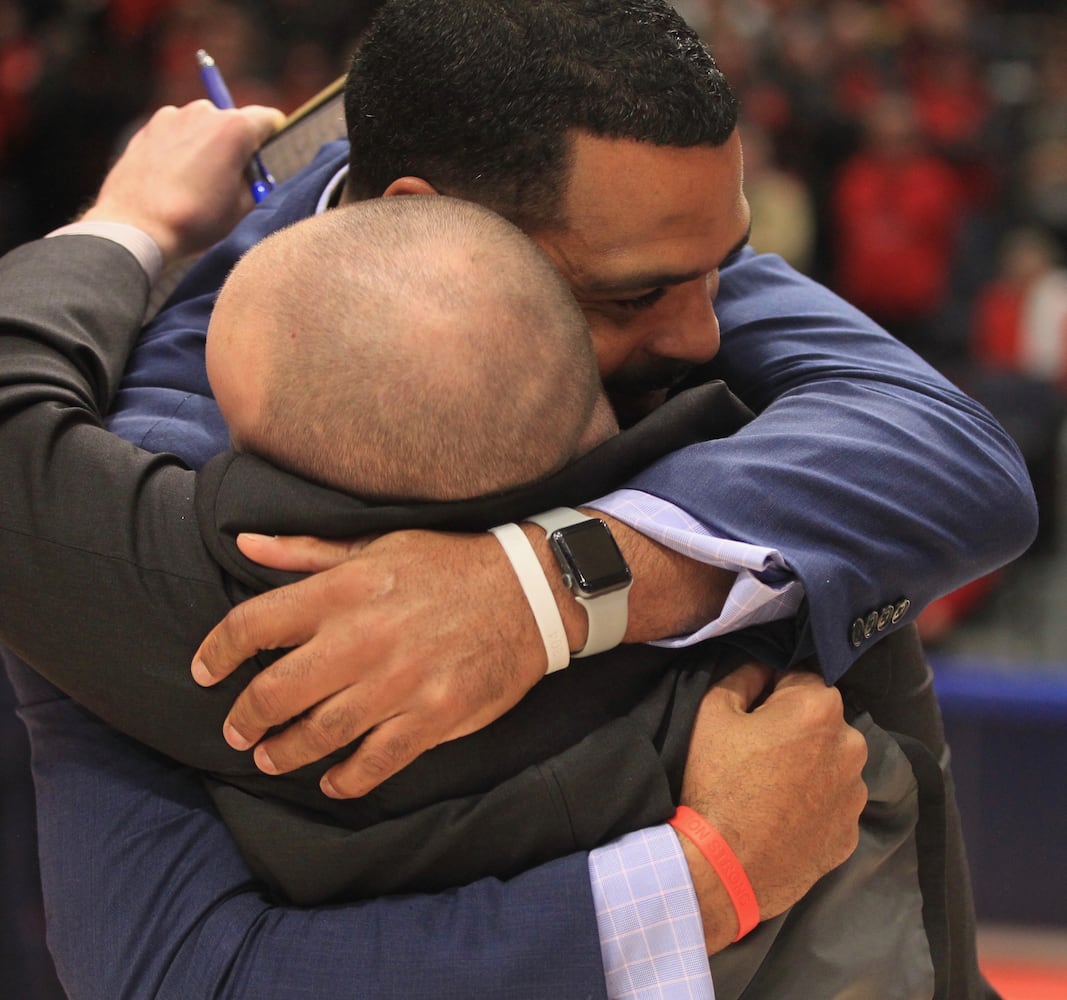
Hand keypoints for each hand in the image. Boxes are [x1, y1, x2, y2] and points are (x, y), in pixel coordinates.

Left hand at [81, 100, 283, 263]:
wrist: (138, 227)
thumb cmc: (196, 220)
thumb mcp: (244, 207)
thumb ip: (254, 180)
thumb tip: (249, 171)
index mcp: (235, 128)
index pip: (269, 119)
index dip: (274, 137)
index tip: (270, 154)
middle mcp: (204, 111)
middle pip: (233, 123)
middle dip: (236, 146)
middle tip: (231, 180)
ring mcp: (172, 116)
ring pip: (202, 128)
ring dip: (207, 147)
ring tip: (198, 184)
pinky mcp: (148, 127)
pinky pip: (177, 134)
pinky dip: (181, 150)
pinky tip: (175, 181)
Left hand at [191, 530, 551, 797]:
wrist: (528, 592)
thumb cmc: (447, 566)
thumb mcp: (377, 546)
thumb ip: (307, 552)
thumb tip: (245, 543)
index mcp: (344, 590)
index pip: (253, 624)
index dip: (216, 652)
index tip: (204, 671)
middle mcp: (363, 638)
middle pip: (276, 691)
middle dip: (245, 718)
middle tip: (237, 731)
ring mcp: (399, 682)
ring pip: (319, 733)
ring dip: (286, 753)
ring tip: (272, 757)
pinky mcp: (434, 715)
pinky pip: (376, 761)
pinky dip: (347, 779)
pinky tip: (333, 781)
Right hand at [677, 664, 867, 953]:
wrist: (722, 869)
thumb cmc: (715, 783)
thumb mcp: (711, 713)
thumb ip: (742, 676)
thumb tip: (762, 668)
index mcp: (819, 708)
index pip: (799, 675)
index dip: (771, 688)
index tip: (751, 711)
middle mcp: (851, 746)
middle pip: (821, 719)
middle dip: (796, 726)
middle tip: (757, 751)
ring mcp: (855, 794)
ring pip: (832, 761)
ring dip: (810, 764)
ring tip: (770, 788)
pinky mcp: (851, 834)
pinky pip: (833, 803)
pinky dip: (814, 804)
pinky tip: (782, 816)